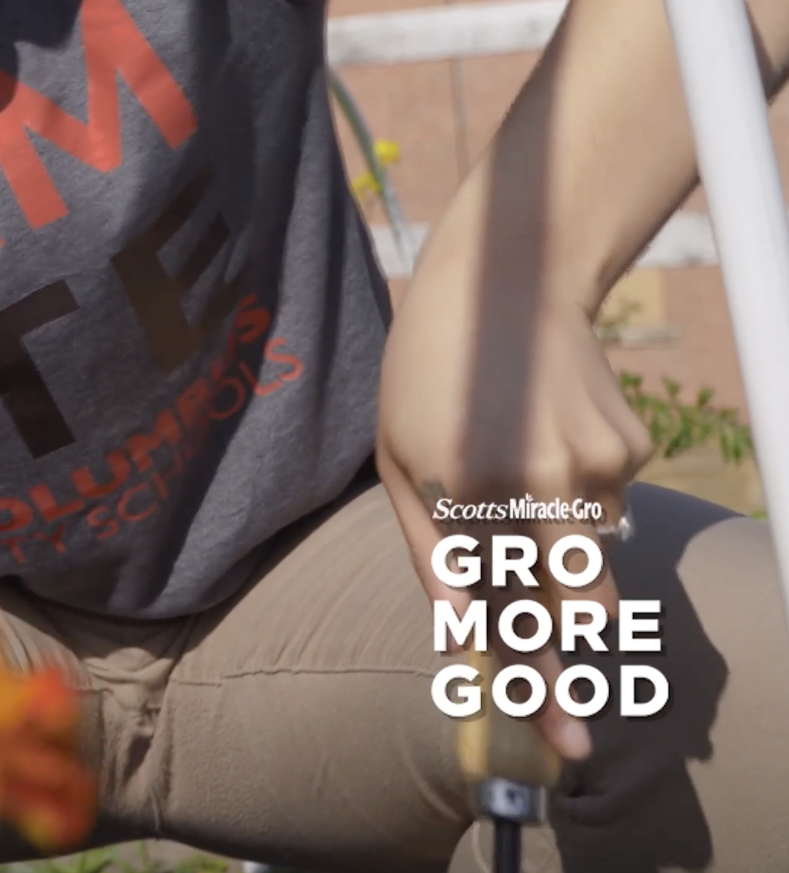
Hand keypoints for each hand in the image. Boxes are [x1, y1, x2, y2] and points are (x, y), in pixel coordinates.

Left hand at [377, 238, 650, 762]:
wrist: (506, 286)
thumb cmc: (429, 380)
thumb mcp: (398, 461)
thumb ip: (429, 554)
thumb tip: (462, 637)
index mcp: (468, 489)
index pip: (510, 610)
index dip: (539, 681)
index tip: (565, 742)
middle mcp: (540, 482)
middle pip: (579, 604)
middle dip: (572, 651)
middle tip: (570, 696)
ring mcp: (596, 464)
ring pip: (592, 555)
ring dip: (560, 547)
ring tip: (517, 477)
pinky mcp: (630, 447)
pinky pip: (607, 504)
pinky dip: (579, 495)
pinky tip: (548, 438)